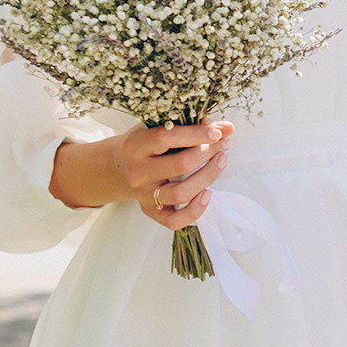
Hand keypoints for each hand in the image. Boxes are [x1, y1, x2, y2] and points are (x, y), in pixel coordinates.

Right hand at [118, 122, 232, 228]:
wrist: (118, 168)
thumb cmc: (146, 145)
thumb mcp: (161, 128)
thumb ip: (193, 125)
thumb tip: (228, 128)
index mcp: (135, 145)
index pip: (166, 138)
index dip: (195, 134)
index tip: (216, 132)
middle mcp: (138, 172)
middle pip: (179, 165)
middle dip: (208, 153)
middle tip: (223, 145)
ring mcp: (143, 194)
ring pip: (180, 194)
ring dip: (207, 177)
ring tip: (221, 161)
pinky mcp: (150, 211)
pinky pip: (174, 220)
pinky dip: (195, 211)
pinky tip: (207, 194)